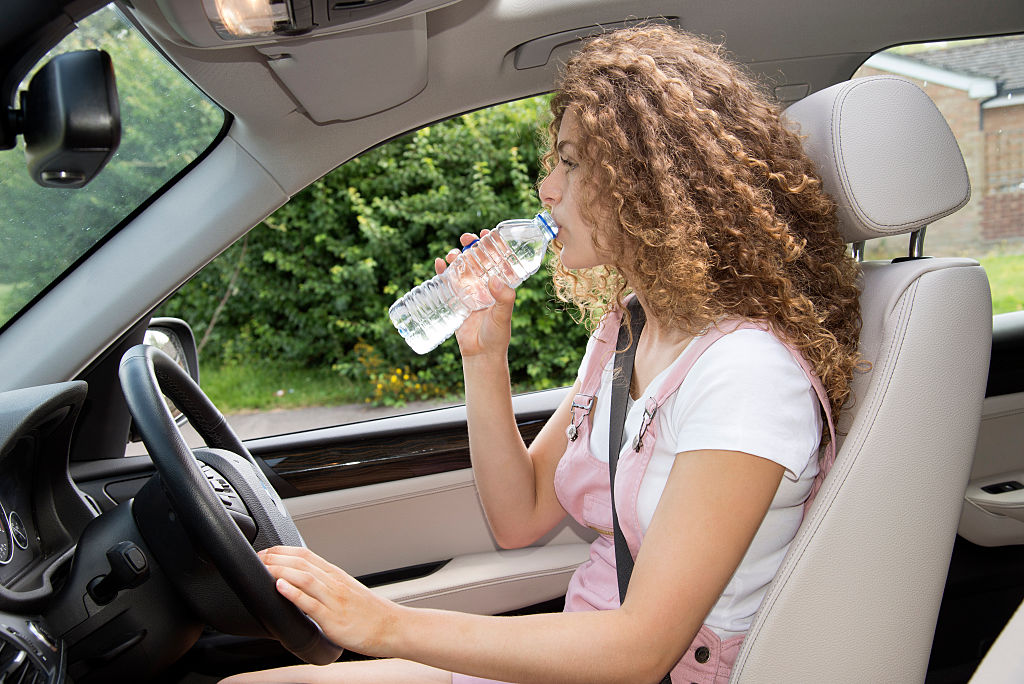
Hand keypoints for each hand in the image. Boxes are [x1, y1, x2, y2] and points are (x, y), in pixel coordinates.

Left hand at [258, 546, 399, 656]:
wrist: (392, 627)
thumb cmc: (369, 613)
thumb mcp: (345, 592)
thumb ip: (325, 585)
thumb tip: (302, 582)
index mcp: (335, 575)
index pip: (305, 554)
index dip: (281, 550)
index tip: (264, 551)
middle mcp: (334, 583)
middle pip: (301, 562)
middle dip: (275, 558)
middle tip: (256, 557)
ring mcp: (334, 600)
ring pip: (304, 578)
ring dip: (280, 570)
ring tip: (263, 567)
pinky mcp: (333, 619)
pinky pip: (311, 603)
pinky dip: (294, 593)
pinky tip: (281, 588)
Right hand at [434, 230, 515, 359]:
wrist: (480, 354)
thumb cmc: (497, 336)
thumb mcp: (502, 316)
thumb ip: (503, 299)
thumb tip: (495, 281)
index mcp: (500, 286)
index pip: (497, 260)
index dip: (493, 245)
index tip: (488, 233)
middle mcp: (484, 286)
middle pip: (477, 260)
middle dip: (471, 246)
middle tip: (466, 238)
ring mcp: (469, 292)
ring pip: (461, 268)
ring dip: (457, 257)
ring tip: (453, 254)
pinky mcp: (456, 300)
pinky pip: (447, 283)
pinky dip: (442, 271)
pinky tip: (438, 263)